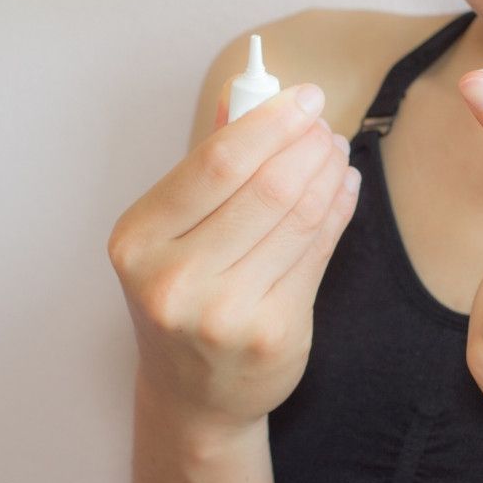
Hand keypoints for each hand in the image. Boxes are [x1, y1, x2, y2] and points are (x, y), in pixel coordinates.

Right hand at [108, 80, 360, 436]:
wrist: (193, 393)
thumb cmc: (184, 294)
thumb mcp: (171, 230)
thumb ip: (208, 161)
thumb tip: (246, 89)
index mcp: (138, 241)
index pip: (217, 162)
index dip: (271, 122)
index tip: (305, 96)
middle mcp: (174, 281)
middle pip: (266, 188)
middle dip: (307, 145)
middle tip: (326, 127)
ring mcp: (224, 313)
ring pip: (299, 218)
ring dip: (329, 173)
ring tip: (337, 152)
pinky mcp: (271, 334)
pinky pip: (319, 253)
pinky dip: (338, 211)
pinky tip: (345, 188)